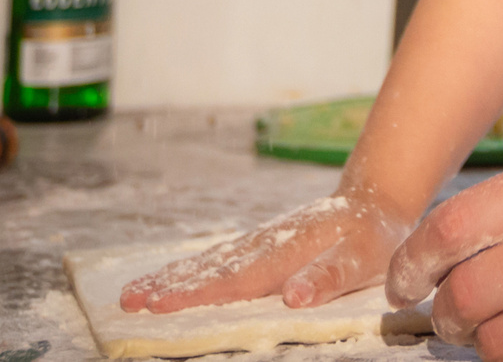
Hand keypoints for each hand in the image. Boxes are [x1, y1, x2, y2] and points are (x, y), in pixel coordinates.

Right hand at [118, 190, 410, 312]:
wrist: (373, 198)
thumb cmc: (372, 235)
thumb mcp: (363, 257)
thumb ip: (329, 276)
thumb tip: (294, 298)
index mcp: (286, 251)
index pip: (235, 279)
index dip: (197, 294)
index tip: (161, 304)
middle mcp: (264, 245)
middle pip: (210, 268)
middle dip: (168, 286)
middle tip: (128, 301)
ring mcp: (258, 242)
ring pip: (207, 261)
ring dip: (169, 277)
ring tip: (132, 293)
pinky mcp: (258, 243)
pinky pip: (217, 258)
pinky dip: (188, 269)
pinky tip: (167, 279)